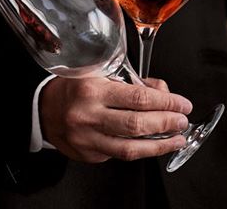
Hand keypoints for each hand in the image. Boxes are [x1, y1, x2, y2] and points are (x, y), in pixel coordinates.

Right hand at [39, 76, 192, 162]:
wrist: (43, 107)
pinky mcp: (87, 155)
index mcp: (93, 89)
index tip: (182, 104)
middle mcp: (88, 116)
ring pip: (129, 149)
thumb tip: (164, 92)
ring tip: (176, 139)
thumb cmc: (76, 86)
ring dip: (159, 145)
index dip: (166, 103)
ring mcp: (86, 140)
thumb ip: (134, 82)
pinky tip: (153, 144)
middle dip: (166, 123)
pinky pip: (118, 155)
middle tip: (183, 121)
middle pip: (136, 125)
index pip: (138, 98)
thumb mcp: (103, 72)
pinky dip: (139, 150)